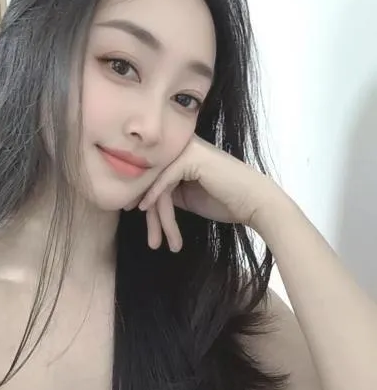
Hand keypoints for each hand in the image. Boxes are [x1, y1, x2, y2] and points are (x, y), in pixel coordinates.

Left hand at [127, 135, 280, 251]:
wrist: (255, 203)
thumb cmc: (226, 201)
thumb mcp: (188, 196)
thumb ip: (168, 191)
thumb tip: (141, 197)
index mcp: (183, 153)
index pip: (156, 176)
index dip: (143, 198)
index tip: (135, 216)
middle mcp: (183, 147)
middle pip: (154, 180)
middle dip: (151, 214)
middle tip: (151, 241)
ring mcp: (187, 149)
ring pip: (158, 184)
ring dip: (158, 217)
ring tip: (158, 242)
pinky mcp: (191, 157)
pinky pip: (165, 180)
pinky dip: (154, 197)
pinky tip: (146, 210)